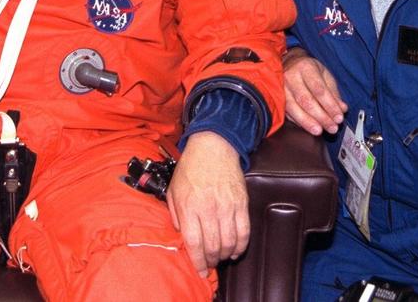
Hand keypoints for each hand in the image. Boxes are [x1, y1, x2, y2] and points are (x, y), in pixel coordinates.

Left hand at [166, 132, 248, 276]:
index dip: (198, 261)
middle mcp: (208, 208)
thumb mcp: (173, 189)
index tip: (200, 271)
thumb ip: (174, 214)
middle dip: (212, 260)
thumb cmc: (191, 168)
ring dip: (226, 255)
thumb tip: (181, 234)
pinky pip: (244, 231)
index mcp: (189, 206)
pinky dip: (242, 245)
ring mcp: (227, 206)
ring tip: (222, 257)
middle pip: (213, 246)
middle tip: (211, 263)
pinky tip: (236, 250)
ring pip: (230, 242)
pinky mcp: (241, 203)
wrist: (213, 147)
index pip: (194, 242)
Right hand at [283, 48, 347, 134]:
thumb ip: (333, 92)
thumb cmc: (309, 70)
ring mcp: (280, 87)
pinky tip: (308, 127)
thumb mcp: (324, 74)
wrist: (288, 63)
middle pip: (306, 100)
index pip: (319, 90)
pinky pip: (287, 112)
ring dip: (308, 122)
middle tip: (332, 128)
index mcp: (306, 67)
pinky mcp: (275, 98)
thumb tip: (342, 109)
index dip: (330, 106)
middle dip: (321, 117)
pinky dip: (299, 122)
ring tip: (319, 131)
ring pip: (294, 108)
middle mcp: (291, 76)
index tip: (339, 118)